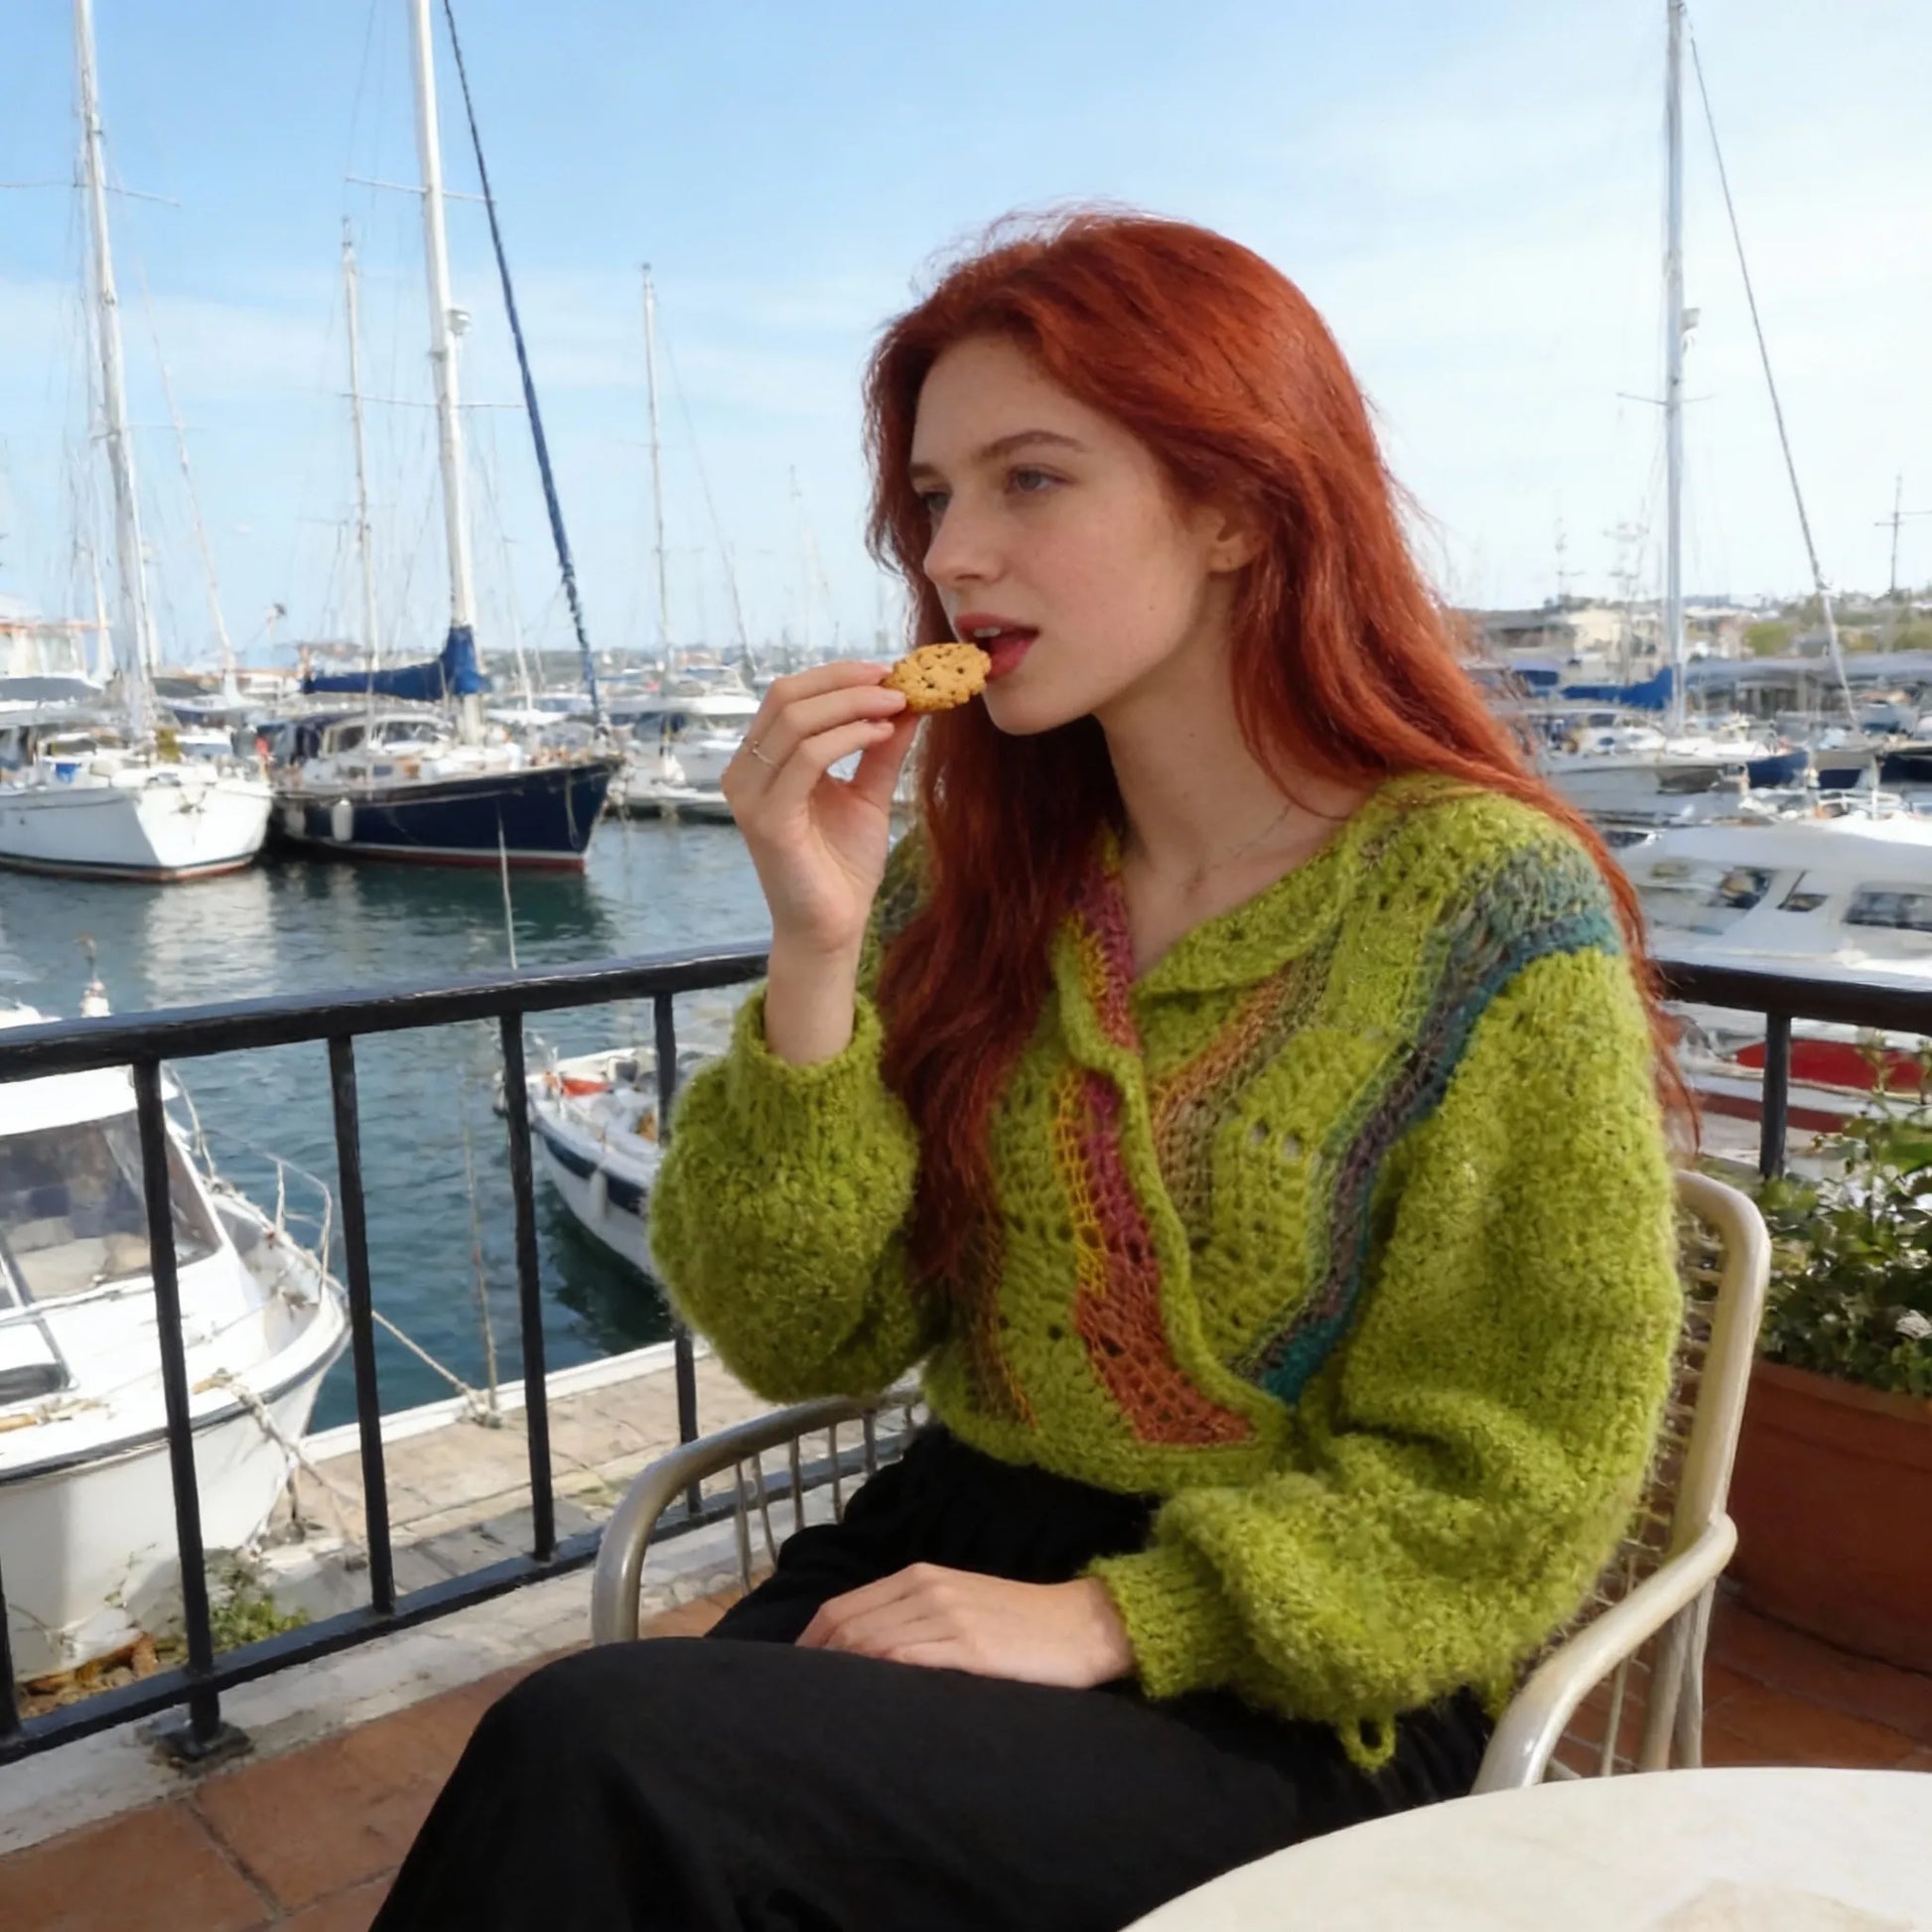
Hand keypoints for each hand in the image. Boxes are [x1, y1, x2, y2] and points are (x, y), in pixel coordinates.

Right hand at [721, 661, 917, 963]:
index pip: (789, 695)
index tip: (889, 671)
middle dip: (846, 681)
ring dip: (854, 703)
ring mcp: (751, 795)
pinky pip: (807, 758)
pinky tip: (883, 734)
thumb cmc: (842, 866)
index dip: (838, 674)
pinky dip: (849, 736)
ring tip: (899, 704)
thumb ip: (881, 749)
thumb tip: (908, 701)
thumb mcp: (868, 794)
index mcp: (761, 761)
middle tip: (897, 680)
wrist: (832, 928)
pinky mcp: (767, 819)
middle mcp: (745, 772)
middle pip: (787, 696)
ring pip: (796, 720)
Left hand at [796, 1564, 1135, 1690]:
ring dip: (837, 1676)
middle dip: (813, 1663)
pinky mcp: (970, 1649)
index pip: (842, 1608)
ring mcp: (947, 1618)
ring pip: (869, 1644)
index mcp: (921, 1577)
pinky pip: (906, 1661)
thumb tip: (865, 1654)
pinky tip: (862, 1703)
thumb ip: (916, 1618)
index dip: (808, 1643)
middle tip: (793, 1701)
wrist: (1085, 1625)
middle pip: (847, 1626)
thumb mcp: (961, 1605)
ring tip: (817, 1709)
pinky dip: (875, 1679)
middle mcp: (926, 1590)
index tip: (792, 1677)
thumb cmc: (1022, 1623)